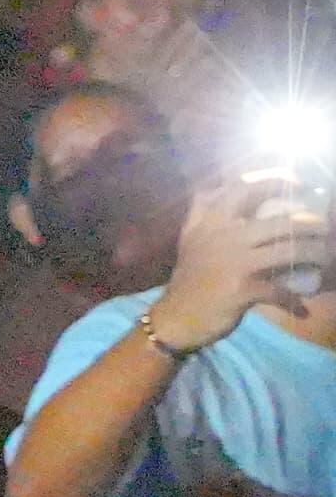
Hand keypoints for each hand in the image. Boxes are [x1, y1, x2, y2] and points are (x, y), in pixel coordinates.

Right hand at [146, 174, 325, 355]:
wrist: (175, 316)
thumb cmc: (190, 277)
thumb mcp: (191, 238)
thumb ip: (204, 212)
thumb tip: (222, 187)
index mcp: (209, 219)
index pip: (243, 188)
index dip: (274, 180)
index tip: (297, 182)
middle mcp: (222, 234)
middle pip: (279, 222)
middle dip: (309, 224)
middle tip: (322, 227)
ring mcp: (233, 261)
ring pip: (288, 251)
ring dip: (314, 254)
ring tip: (324, 256)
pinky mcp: (241, 288)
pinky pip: (280, 290)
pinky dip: (293, 300)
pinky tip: (301, 308)